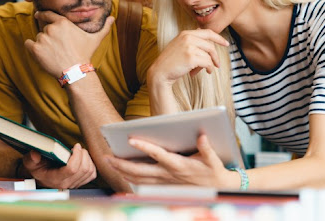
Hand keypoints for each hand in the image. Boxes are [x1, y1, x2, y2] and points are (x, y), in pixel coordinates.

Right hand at [22, 143, 96, 188]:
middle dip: (83, 154)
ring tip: (80, 152)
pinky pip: (92, 174)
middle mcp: (66, 184)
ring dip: (87, 158)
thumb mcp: (30, 163)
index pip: (72, 169)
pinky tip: (83, 158)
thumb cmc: (37, 169)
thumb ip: (31, 159)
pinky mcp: (80, 183)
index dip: (77, 155)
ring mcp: (74, 184)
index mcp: (55, 179)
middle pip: (84, 169)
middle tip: (77, 147)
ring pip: (89, 171)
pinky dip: (91, 164)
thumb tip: (35, 154)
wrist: (40, 177)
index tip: (75, 146)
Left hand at [24, 11, 114, 77]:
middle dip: (48, 37)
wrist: (75, 71)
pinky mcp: (35, 49)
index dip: (41, 14)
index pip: (48, 14)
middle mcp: (51, 28)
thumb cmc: (84, 54)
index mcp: (62, 22)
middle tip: (56, 48)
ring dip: (42, 45)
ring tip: (53, 54)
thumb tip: (113, 18)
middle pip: (44, 29)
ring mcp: (42, 38)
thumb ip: (104, 27)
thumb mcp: (95, 39)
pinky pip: (28, 44)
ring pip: (38, 38)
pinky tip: (41, 55)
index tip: (37, 14)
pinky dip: (31, 49)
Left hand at [105, 134, 234, 187]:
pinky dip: (130, 179)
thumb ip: (207, 148)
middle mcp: (168, 175)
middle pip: (139, 170)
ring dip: (122, 171)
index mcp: (178, 165)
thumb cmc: (214, 172)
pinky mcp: (164, 186)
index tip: (130, 139)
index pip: (157, 154)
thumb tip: (202, 135)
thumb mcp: (214, 160)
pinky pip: (143, 184)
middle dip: (121, 164)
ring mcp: (164, 182)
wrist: (218, 189)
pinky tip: (123, 172)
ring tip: (109, 162)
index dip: (144, 147)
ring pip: (138, 179)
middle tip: (106, 157)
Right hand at [149, 29, 228, 85]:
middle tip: (217, 65)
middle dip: (215, 56)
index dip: (218, 38)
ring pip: (208, 55)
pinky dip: (208, 69)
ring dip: (209, 65)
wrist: (160, 72)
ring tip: (205, 70)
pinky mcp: (191, 57)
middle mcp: (187, 37)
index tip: (226, 43)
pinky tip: (205, 72)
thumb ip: (191, 40)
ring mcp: (189, 47)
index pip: (207, 32)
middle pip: (210, 45)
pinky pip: (207, 63)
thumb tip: (205, 37)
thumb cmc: (171, 62)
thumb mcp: (179, 46)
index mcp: (185, 33)